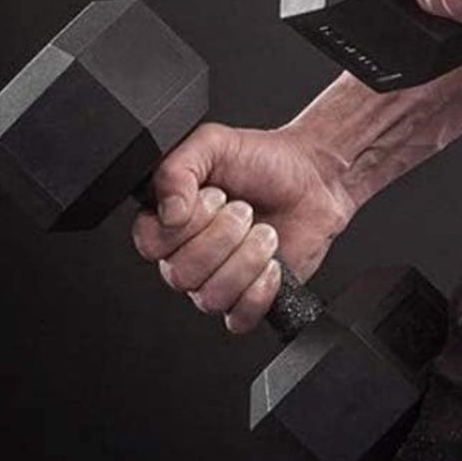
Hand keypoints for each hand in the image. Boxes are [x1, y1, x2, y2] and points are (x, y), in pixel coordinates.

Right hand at [131, 121, 354, 334]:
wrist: (312, 177)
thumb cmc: (263, 160)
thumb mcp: (213, 143)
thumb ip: (177, 168)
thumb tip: (167, 211)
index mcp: (171, 219)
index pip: (150, 243)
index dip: (185, 224)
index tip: (215, 195)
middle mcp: (187, 255)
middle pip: (180, 274)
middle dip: (223, 236)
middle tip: (245, 209)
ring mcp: (216, 280)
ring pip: (210, 297)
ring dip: (247, 258)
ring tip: (265, 231)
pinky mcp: (247, 301)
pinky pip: (239, 317)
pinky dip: (260, 290)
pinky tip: (273, 262)